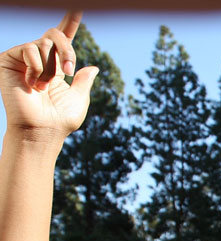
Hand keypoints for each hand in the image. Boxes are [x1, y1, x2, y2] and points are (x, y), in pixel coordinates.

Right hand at [0, 13, 96, 141]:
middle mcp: (40, 58)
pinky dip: (36, 67)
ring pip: (44, 43)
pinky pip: (29, 48)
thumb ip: (84, 81)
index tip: (79, 7)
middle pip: (55, 34)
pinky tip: (32, 84)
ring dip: (50, 67)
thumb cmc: (60, 120)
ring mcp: (23, 58)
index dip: (71, 21)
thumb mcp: (79, 99)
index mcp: (57, 65)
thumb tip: (93, 67)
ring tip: (43, 86)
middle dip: (67, 50)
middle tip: (68, 72)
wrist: (41, 130)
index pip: (64, 38)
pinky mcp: (9, 59)